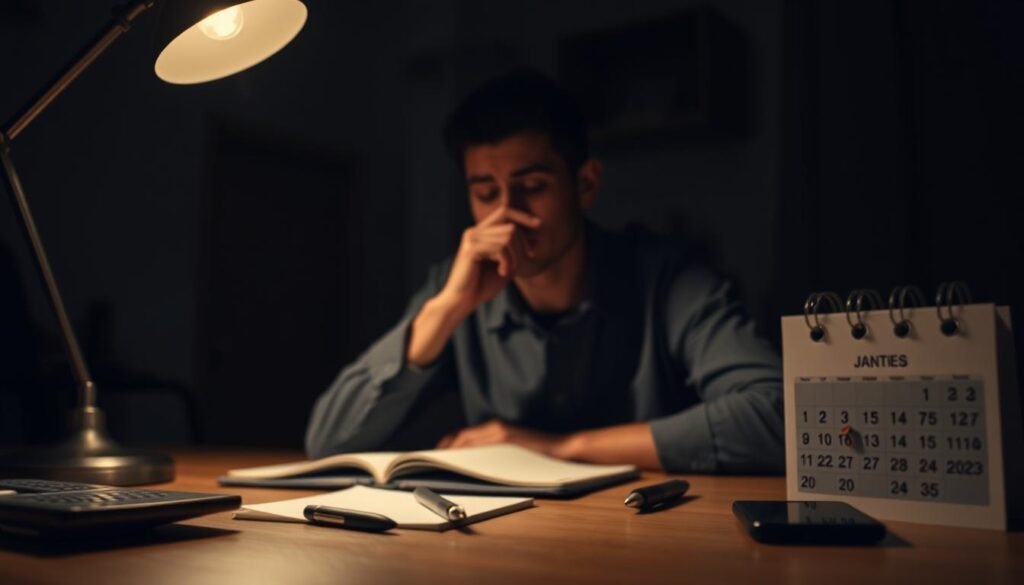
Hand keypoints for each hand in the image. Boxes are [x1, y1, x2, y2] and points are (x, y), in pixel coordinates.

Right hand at [435, 206, 540, 319]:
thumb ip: (518, 253)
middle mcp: (474, 231)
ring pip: (508, 237)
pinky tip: (502, 273)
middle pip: (511, 226)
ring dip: (515, 257)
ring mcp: (471, 239)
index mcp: (481, 233)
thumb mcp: (506, 267)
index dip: (523, 216)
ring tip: (508, 271)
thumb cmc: (482, 286)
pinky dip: (507, 262)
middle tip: (521, 264)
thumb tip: (538, 239)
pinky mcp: (471, 249)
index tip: (539, 225)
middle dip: (523, 245)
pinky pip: (500, 248)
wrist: (461, 302)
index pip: (504, 211)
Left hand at [436, 419, 571, 458]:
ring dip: (450, 451)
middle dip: (442, 449)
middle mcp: (494, 427)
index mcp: (494, 429)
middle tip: (430, 462)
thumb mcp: (511, 452)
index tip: (434, 456)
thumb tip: (469, 465)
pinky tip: (457, 463)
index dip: (445, 445)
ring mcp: (499, 432)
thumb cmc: (538, 456)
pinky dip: (465, 454)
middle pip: (459, 436)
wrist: (562, 450)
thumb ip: (492, 454)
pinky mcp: (506, 439)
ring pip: (466, 440)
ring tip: (438, 464)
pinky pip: (479, 447)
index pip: (461, 436)